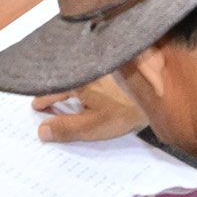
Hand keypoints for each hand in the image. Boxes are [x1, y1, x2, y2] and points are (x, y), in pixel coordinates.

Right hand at [30, 75, 147, 143]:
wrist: (159, 91)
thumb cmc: (126, 110)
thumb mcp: (92, 126)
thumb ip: (66, 129)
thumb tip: (42, 131)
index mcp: (78, 79)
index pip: (54, 89)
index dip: (44, 100)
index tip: (36, 106)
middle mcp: (88, 67)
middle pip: (66, 78)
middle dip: (56, 88)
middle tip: (47, 101)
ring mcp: (103, 64)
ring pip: (81, 73)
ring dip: (72, 83)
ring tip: (67, 96)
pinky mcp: (117, 64)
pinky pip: (94, 71)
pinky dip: (87, 79)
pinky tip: (93, 91)